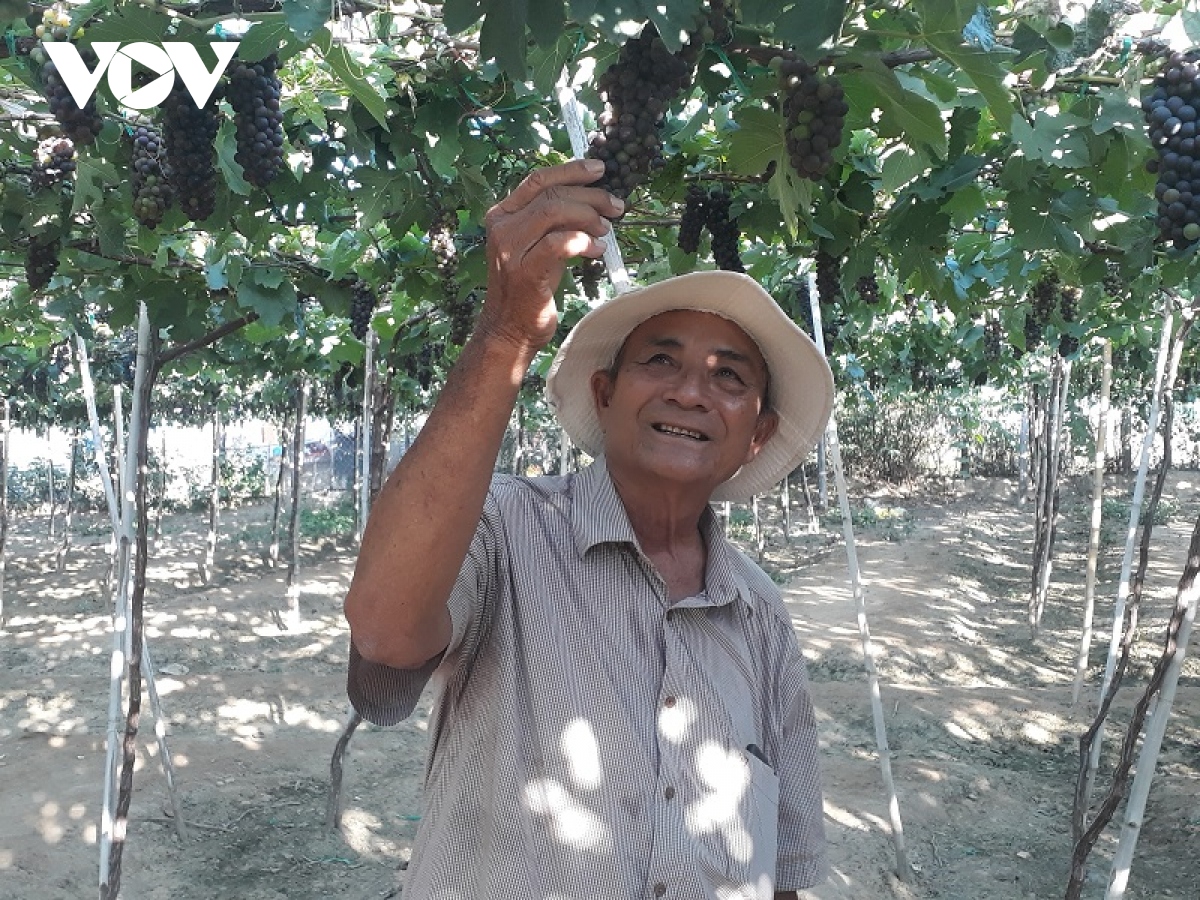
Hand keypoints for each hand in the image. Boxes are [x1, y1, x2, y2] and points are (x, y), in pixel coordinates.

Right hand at [479, 159, 622, 351]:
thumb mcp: (536, 246)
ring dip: (588, 216)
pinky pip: (557, 244)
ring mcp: (510, 250)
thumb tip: (590, 198)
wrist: (510, 329)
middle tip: (615, 206)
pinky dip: (582, 241)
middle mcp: (502, 227)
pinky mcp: (525, 272)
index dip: (571, 170)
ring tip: (605, 230)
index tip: (599, 168)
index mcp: (502, 214)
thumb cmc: (529, 287)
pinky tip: (597, 249)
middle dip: (590, 196)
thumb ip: (551, 221)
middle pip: (551, 194)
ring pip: (554, 212)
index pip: (538, 180)